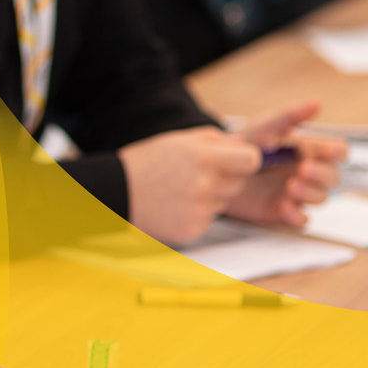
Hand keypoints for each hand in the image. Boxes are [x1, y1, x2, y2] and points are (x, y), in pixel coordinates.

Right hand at [120, 127, 261, 244]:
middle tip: (198, 174)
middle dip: (226, 177)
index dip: (246, 158)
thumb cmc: (145, 163)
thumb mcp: (177, 140)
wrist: (116, 193)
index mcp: (202, 157)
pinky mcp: (193, 229)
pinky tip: (176, 205)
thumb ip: (213, 139)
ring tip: (182, 189)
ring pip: (224, 201)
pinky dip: (198, 213)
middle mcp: (205, 185)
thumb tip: (242, 143)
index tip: (237, 159)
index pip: (251, 160)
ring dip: (211, 196)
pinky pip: (210, 219)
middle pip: (239, 182)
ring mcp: (200, 210)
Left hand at [222, 101, 345, 227]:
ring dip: (311, 193)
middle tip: (303, 169)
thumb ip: (289, 116)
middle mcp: (307, 172)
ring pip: (321, 198)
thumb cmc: (244, 143)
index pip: (336, 151)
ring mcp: (298, 192)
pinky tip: (285, 207)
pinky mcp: (284, 210)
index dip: (337, 152)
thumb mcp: (264, 127)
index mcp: (308, 149)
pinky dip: (297, 215)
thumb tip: (317, 103)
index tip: (329, 151)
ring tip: (291, 186)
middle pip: (333, 177)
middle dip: (323, 174)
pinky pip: (301, 218)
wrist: (217, 168)